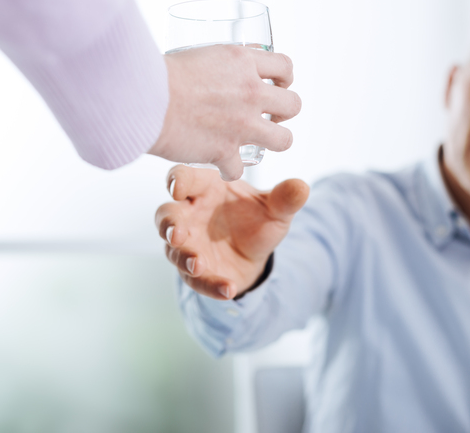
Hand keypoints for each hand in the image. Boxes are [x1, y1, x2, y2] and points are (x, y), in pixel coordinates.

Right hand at [148, 45, 301, 180]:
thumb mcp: (199, 53)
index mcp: (243, 62)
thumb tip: (225, 64)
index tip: (276, 85)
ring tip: (257, 141)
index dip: (285, 78)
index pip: (286, 67)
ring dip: (273, 141)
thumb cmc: (158, 73)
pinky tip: (219, 163)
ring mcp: (242, 124)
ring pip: (284, 140)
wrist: (141, 97)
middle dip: (284, 111)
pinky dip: (228, 168)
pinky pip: (240, 168)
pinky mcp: (225, 150)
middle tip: (268, 115)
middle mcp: (250, 92)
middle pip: (294, 104)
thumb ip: (220, 62)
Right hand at [155, 165, 309, 299]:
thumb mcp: (276, 210)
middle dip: (169, 224)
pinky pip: (197, 280)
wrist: (257, 254)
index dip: (177, 180)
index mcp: (205, 189)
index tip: (177, 187)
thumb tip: (302, 187)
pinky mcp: (194, 272)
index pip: (184, 179)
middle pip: (167, 215)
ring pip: (174, 250)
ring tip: (198, 264)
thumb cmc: (256, 219)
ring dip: (184, 257)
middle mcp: (190, 215)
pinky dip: (211, 285)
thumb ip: (285, 198)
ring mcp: (189, 244)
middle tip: (176, 234)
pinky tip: (228, 289)